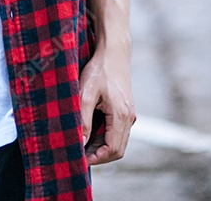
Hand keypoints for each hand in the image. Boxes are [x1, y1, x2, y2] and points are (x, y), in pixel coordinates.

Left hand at [79, 45, 135, 164]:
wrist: (114, 53)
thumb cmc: (99, 70)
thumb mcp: (86, 93)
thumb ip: (84, 119)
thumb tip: (81, 142)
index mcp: (121, 115)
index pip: (113, 149)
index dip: (97, 158)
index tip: (81, 158)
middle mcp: (129, 118)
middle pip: (118, 149)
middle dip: (99, 155)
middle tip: (80, 154)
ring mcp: (130, 114)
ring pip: (119, 141)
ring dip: (102, 146)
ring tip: (83, 144)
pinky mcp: (127, 110)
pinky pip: (119, 131)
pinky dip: (106, 137)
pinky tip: (91, 132)